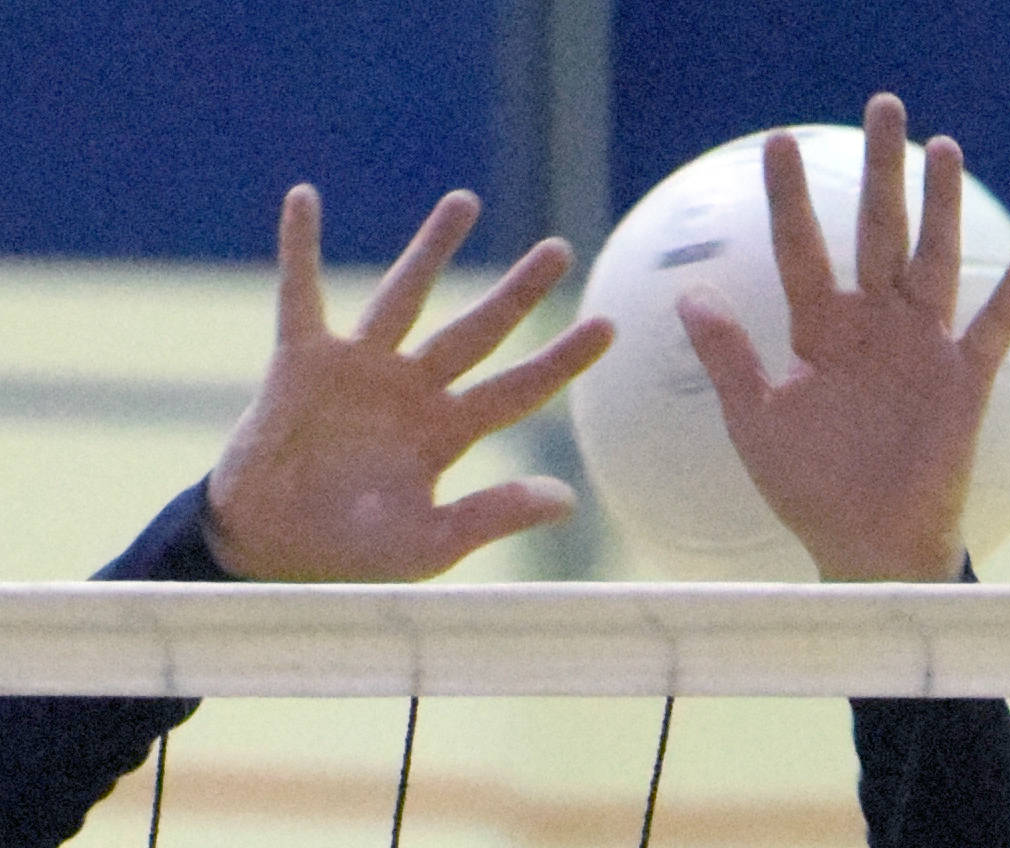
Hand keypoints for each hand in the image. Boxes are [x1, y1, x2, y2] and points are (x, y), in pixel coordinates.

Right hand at [205, 185, 612, 580]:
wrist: (266, 550)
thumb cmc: (348, 555)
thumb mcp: (428, 543)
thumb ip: (492, 515)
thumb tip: (569, 500)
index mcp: (446, 432)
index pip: (518, 389)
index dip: (561, 359)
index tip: (607, 325)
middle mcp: (412, 391)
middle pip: (477, 331)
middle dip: (518, 292)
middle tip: (559, 250)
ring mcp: (359, 369)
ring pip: (405, 295)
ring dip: (432, 248)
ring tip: (466, 201)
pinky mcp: (302, 359)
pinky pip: (301, 292)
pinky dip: (301, 248)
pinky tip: (304, 199)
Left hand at [676, 93, 1009, 581]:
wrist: (865, 543)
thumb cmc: (807, 486)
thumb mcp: (755, 420)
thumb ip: (727, 358)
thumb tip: (687, 295)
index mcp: (818, 331)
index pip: (800, 249)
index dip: (789, 198)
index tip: (779, 142)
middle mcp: (872, 325)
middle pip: (876, 232)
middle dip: (881, 171)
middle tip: (882, 107)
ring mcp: (922, 347)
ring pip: (934, 258)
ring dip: (941, 205)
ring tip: (944, 146)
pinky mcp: (966, 379)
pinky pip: (996, 321)